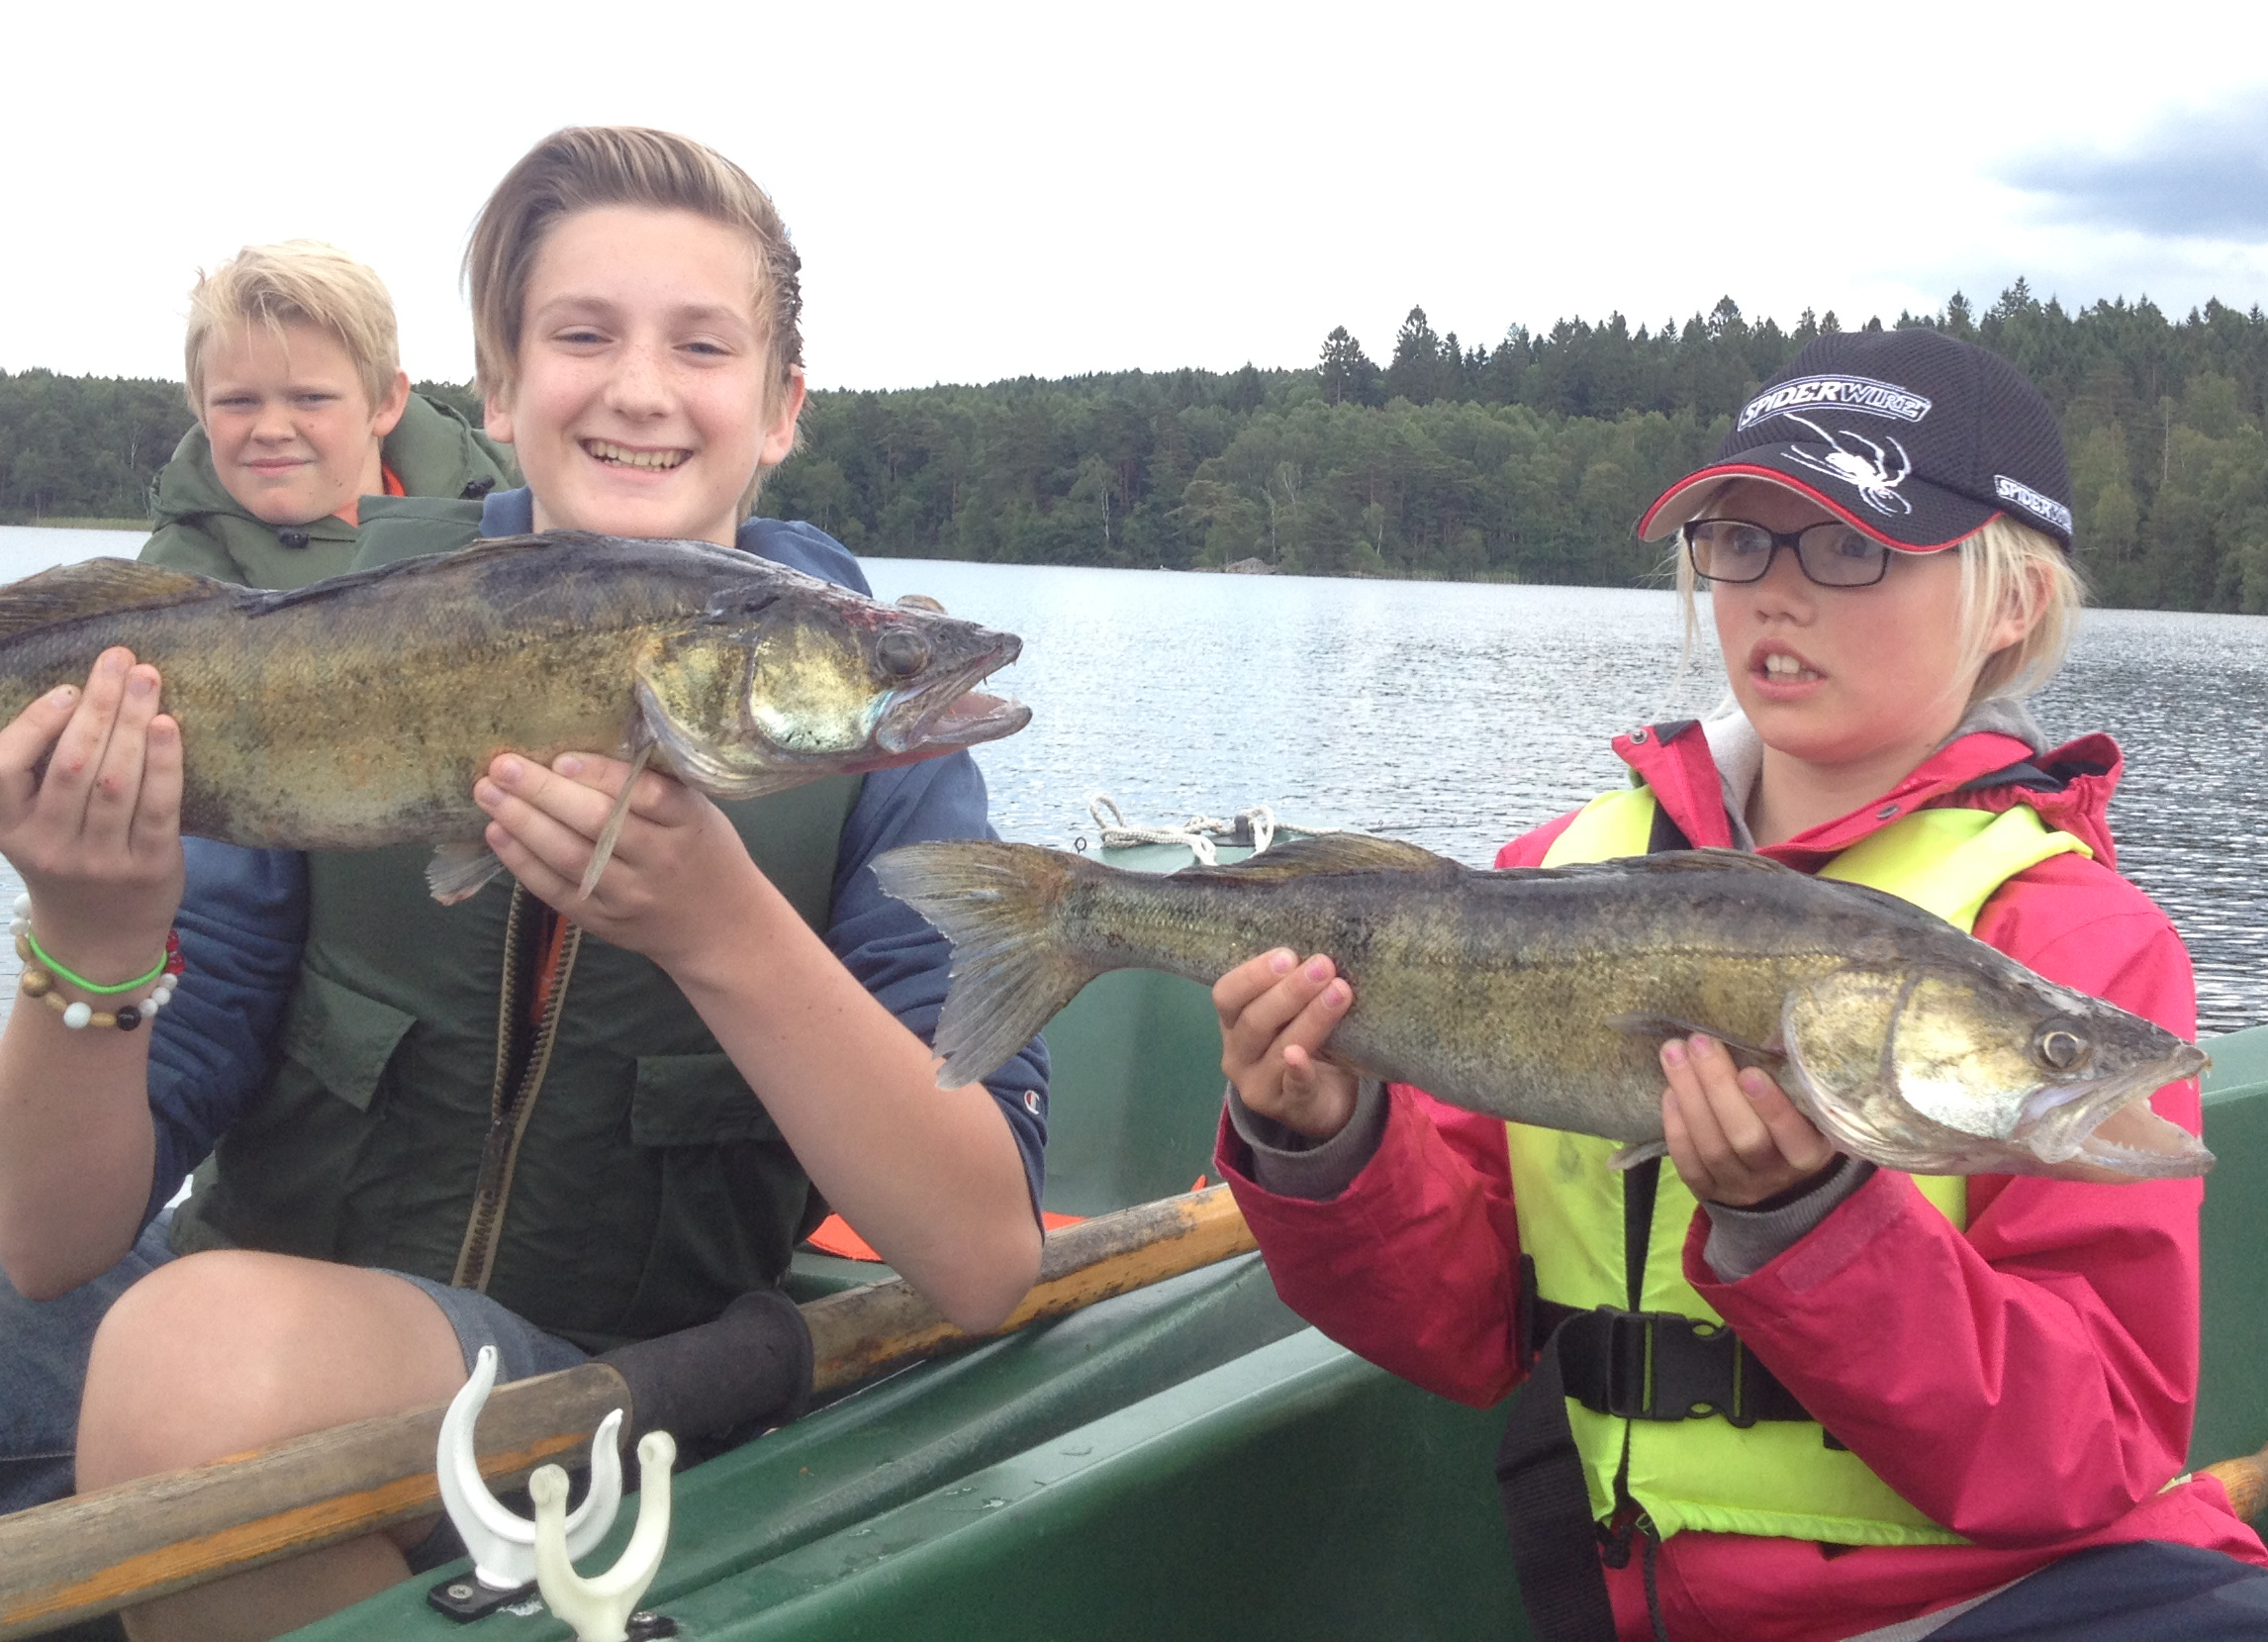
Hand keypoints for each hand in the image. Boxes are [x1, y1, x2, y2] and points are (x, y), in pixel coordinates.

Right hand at [0, 648, 183, 976]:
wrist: (99, 940)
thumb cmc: (69, 859)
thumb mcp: (33, 824)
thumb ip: (44, 773)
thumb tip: (86, 694)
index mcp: (8, 829)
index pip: (3, 770)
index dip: (35, 724)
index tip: (67, 689)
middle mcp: (47, 845)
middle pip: (71, 764)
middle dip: (98, 706)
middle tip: (120, 659)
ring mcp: (98, 859)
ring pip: (115, 780)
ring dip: (134, 722)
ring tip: (148, 678)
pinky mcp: (147, 866)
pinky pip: (157, 806)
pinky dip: (164, 762)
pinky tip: (169, 725)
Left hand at [472, 750, 755, 967]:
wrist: (722, 928)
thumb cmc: (705, 852)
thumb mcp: (698, 813)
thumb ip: (653, 786)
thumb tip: (581, 746)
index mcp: (689, 823)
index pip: (646, 795)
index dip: (601, 776)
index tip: (561, 758)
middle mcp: (660, 860)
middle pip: (598, 825)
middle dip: (544, 793)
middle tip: (502, 765)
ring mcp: (630, 896)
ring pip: (570, 858)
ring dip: (523, 823)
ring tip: (488, 793)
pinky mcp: (605, 922)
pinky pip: (558, 891)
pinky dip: (524, 862)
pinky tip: (498, 834)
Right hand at [1213, 948, 1359, 1140]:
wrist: (1319, 1104)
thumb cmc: (1304, 1041)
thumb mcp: (1291, 1013)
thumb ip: (1296, 984)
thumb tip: (1325, 942)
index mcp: (1233, 1023)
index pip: (1227, 995)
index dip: (1253, 974)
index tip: (1288, 955)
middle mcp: (1237, 1054)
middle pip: (1253, 1021)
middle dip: (1290, 991)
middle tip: (1323, 966)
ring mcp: (1257, 1085)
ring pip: (1277, 1050)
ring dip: (1309, 1018)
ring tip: (1340, 992)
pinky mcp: (1287, 1108)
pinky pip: (1292, 1088)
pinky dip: (1299, 1071)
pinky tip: (1303, 1056)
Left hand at [1660, 1034, 1838, 1206]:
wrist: (1777, 1185)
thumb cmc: (1792, 1127)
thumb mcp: (1805, 1108)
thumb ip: (1791, 1078)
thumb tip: (1771, 1032)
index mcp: (1809, 1153)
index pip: (1793, 1135)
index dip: (1772, 1107)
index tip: (1749, 1072)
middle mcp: (1776, 1175)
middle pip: (1746, 1138)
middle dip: (1718, 1087)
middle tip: (1700, 1043)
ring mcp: (1741, 1187)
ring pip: (1712, 1148)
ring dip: (1690, 1097)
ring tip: (1674, 1054)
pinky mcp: (1710, 1191)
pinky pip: (1689, 1164)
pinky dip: (1676, 1128)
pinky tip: (1669, 1092)